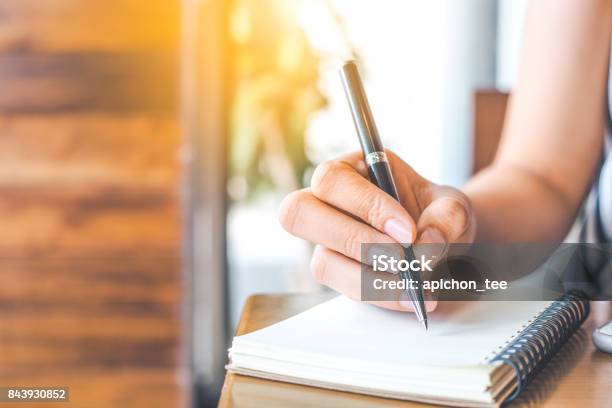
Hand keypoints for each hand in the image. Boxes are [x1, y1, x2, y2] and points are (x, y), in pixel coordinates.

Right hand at [279, 150, 475, 311]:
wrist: (441, 242)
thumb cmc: (436, 213)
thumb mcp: (452, 205)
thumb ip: (447, 216)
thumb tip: (426, 243)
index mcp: (350, 169)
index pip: (333, 180)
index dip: (365, 205)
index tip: (407, 231)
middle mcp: (326, 203)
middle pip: (298, 213)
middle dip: (354, 240)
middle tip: (401, 258)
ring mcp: (325, 241)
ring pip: (321, 262)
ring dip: (370, 278)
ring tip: (416, 285)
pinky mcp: (336, 271)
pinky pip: (344, 289)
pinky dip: (380, 295)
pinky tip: (411, 296)